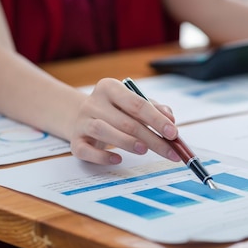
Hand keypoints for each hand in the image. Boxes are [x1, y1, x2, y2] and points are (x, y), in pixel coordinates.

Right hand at [67, 78, 181, 164]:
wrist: (80, 116)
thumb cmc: (115, 110)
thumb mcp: (133, 104)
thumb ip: (154, 109)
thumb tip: (170, 118)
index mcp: (110, 87)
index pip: (137, 103)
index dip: (157, 120)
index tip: (173, 133)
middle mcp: (94, 102)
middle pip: (126, 121)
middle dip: (152, 138)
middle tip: (170, 151)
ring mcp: (82, 121)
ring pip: (103, 131)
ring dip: (127, 142)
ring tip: (145, 150)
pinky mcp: (74, 141)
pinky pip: (85, 150)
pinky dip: (102, 156)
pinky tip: (118, 159)